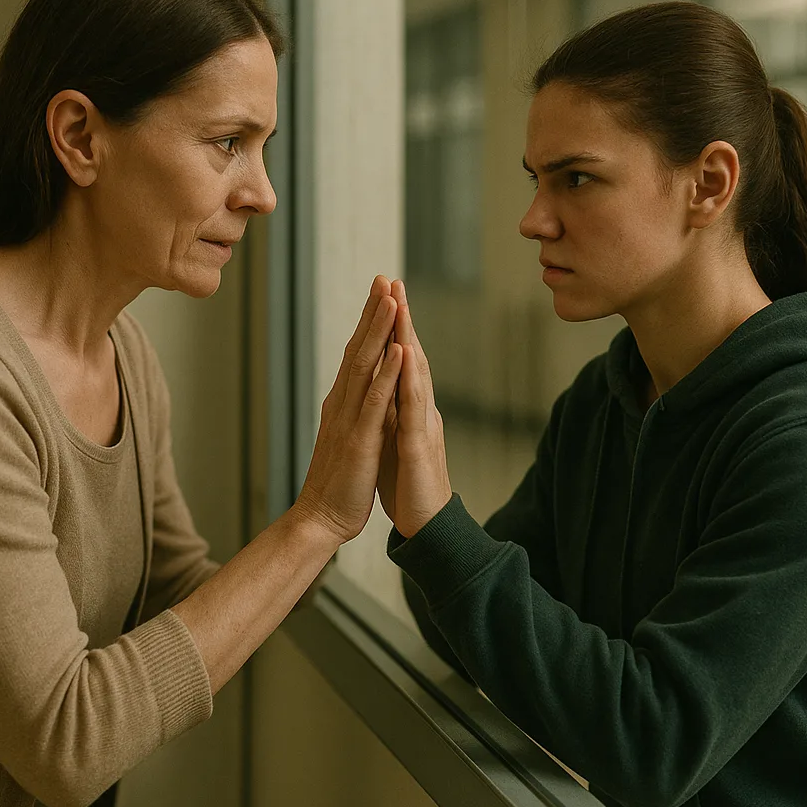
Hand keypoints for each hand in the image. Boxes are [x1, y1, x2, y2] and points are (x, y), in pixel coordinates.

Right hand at [291, 277, 403, 546]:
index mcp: (343, 404)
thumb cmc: (339, 483)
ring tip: (391, 299)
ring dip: (379, 331)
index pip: (357, 355)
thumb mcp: (350, 439)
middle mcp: (342, 404)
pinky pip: (375, 401)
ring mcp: (348, 420)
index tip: (381, 293)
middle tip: (384, 278)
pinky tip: (397, 349)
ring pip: (365, 366)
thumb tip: (365, 392)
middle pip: (358, 349)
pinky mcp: (359, 440)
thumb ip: (356, 413)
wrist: (319, 520)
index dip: (368, 323)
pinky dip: (387, 373)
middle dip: (372, 313)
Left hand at [379, 280, 451, 537]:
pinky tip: (405, 354)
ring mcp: (422, 425)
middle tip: (392, 281)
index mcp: (408, 408)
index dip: (391, 328)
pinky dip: (409, 378)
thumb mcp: (393, 439)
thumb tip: (381, 385)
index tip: (381, 295)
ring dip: (407, 336)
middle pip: (410, 356)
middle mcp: (419, 410)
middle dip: (401, 318)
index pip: (399, 361)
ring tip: (399, 304)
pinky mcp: (420, 446)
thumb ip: (391, 411)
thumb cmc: (408, 485)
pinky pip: (413, 406)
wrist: (425, 525)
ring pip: (416, 372)